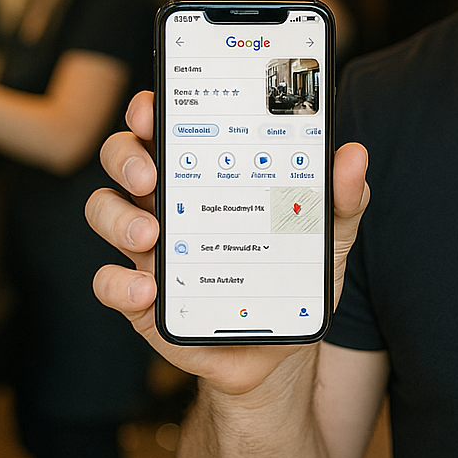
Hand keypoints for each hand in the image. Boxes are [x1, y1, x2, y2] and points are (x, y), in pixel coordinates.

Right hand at [85, 91, 371, 394]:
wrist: (281, 348)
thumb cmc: (295, 274)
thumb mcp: (328, 234)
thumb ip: (342, 196)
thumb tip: (353, 155)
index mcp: (206, 173)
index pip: (167, 126)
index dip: (151, 110)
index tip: (155, 109)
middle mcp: (169, 201)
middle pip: (123, 158)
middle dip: (126, 156)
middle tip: (151, 175)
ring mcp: (149, 248)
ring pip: (104, 212)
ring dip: (117, 218)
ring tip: (150, 235)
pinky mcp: (142, 298)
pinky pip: (109, 283)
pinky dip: (121, 283)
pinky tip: (149, 288)